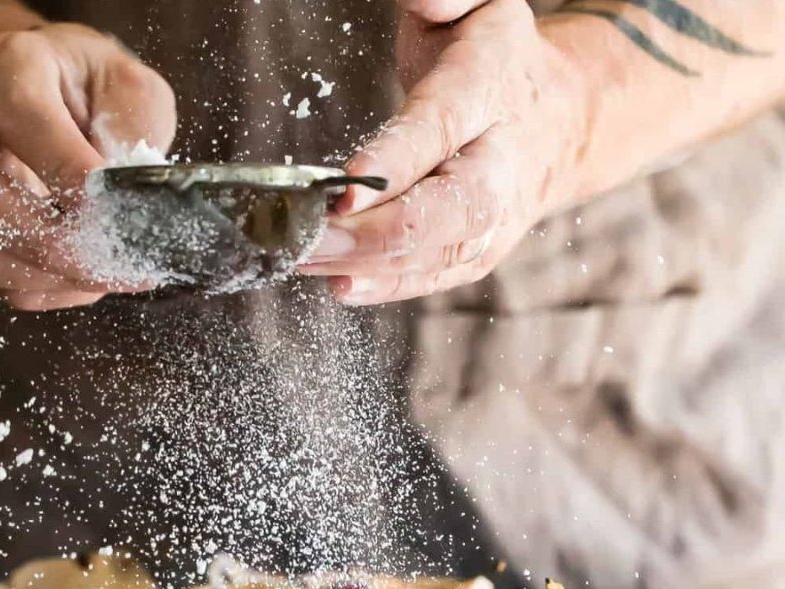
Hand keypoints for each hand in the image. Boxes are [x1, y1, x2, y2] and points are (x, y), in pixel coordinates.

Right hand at [0, 13, 175, 310]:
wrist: (12, 86)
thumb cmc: (75, 86)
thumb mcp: (121, 81)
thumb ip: (133, 129)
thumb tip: (136, 193)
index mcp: (6, 71)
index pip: (26, 122)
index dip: (74, 176)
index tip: (121, 214)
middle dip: (56, 246)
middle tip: (118, 267)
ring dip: (53, 278)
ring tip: (109, 272)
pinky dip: (45, 290)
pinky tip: (82, 276)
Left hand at [300, 0, 585, 304]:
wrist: (558, 123)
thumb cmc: (495, 59)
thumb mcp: (480, 2)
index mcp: (491, 90)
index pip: (441, 130)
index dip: (395, 162)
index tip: (345, 186)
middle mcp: (499, 165)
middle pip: (444, 211)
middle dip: (374, 233)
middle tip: (310, 238)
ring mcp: (493, 218)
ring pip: (433, 255)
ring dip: (365, 266)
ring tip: (303, 260)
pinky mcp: (478, 253)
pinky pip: (431, 278)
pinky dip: (384, 287)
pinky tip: (339, 286)